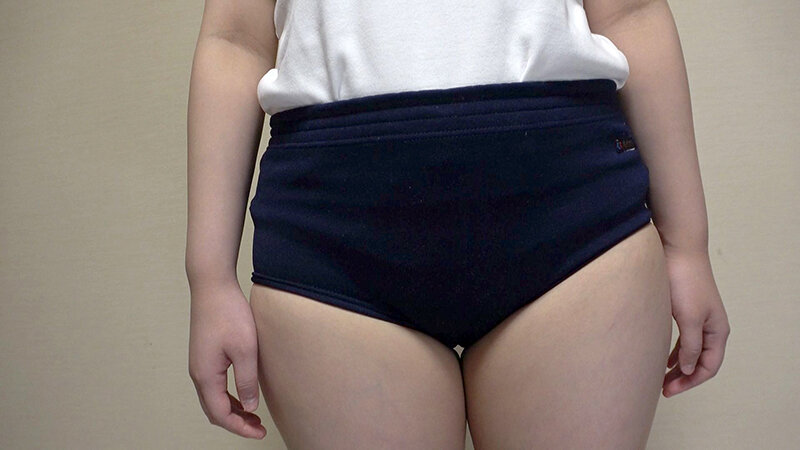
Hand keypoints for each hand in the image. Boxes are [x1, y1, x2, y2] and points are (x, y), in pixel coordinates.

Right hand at [188, 281, 265, 438]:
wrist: (212, 286)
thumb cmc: (228, 314)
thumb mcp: (246, 349)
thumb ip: (247, 381)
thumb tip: (250, 407)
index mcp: (206, 376)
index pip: (221, 414)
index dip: (240, 428)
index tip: (259, 432)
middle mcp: (198, 373)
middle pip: (214, 410)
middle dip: (236, 423)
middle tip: (258, 428)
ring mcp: (199, 364)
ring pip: (213, 399)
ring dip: (232, 410)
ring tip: (253, 416)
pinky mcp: (204, 355)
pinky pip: (214, 386)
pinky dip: (228, 396)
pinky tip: (243, 394)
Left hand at [661, 248, 729, 396]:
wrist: (677, 249)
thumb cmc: (685, 282)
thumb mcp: (689, 318)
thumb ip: (690, 346)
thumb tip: (688, 369)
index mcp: (717, 331)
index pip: (708, 367)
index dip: (690, 381)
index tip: (669, 390)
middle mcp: (711, 327)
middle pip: (700, 362)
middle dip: (683, 378)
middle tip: (663, 390)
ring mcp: (699, 318)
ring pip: (690, 351)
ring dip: (677, 367)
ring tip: (661, 379)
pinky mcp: (685, 310)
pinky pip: (682, 339)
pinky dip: (673, 352)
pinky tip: (662, 359)